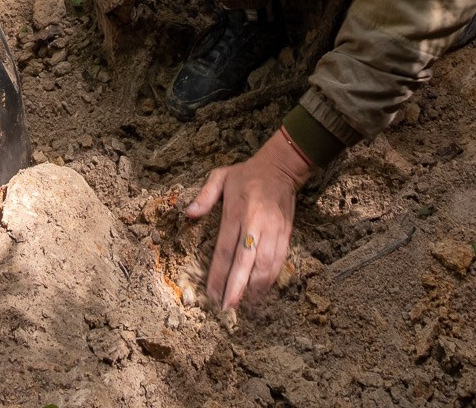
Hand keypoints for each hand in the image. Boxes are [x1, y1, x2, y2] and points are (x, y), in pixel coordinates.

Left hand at [185, 129, 312, 309]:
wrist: (281, 167)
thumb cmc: (247, 174)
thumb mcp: (221, 176)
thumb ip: (204, 195)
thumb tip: (189, 213)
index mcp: (237, 212)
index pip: (226, 250)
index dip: (219, 274)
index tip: (212, 294)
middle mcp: (256, 224)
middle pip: (246, 262)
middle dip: (237, 288)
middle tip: (228, 308)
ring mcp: (273, 231)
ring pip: (265, 266)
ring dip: (255, 289)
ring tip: (245, 306)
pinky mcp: (286, 234)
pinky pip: (279, 261)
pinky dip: (270, 279)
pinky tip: (261, 292)